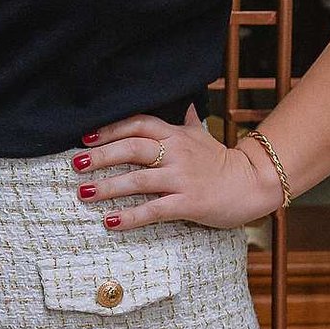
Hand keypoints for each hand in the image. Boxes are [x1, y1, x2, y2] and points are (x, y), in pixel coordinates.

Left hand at [71, 103, 282, 231]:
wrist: (253, 184)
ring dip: (108, 187)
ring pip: (138, 180)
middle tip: (76, 164)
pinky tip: (111, 222)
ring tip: (84, 193)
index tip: (87, 137)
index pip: (138, 124)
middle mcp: (176, 153)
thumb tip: (188, 106)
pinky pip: (154, 210)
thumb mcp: (205, 138)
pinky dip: (131, 217)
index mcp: (177, 136)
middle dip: (101, 156)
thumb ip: (190, 123)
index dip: (111, 129)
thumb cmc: (224, 163)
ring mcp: (182, 178)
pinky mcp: (188, 203)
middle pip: (132, 149)